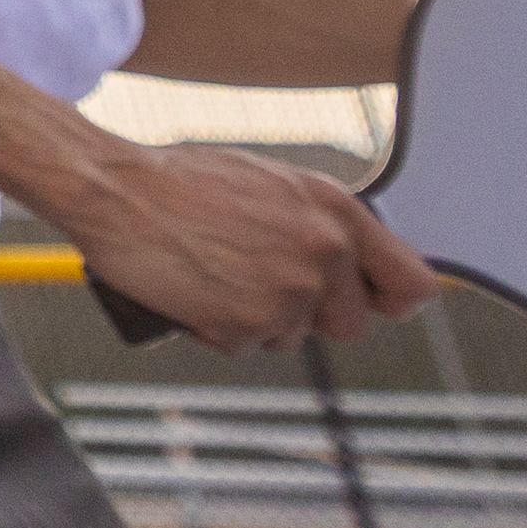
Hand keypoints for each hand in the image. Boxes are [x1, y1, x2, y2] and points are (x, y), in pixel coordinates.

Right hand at [54, 140, 432, 351]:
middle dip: (311, 315)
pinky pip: (248, 347)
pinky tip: (195, 292)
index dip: (391, 300)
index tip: (369, 302)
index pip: (411, 282)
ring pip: (294, 338)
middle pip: (352, 324)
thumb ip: (318, 222)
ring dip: (260, 321)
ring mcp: (288, 291)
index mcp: (335, 210)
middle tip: (261, 283)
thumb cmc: (181, 180)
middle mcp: (323, 251)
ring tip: (218, 276)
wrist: (115, 189)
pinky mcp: (248, 324)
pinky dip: (221, 330)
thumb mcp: (271, 183)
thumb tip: (352, 263)